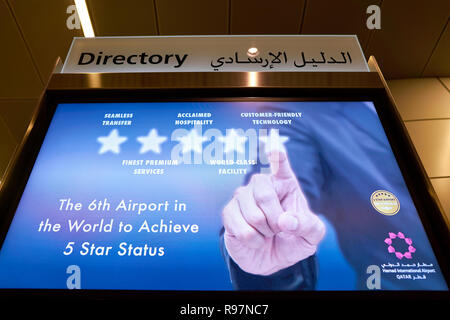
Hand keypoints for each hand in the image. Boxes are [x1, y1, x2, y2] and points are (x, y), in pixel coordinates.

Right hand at [222, 151, 325, 275]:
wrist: (272, 259)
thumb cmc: (293, 240)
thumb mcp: (311, 236)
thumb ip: (306, 226)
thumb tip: (286, 221)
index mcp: (284, 182)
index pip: (280, 165)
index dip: (277, 156)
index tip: (274, 148)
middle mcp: (261, 184)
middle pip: (264, 195)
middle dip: (276, 220)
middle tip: (279, 229)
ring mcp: (242, 197)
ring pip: (254, 216)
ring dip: (265, 233)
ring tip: (267, 234)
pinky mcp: (228, 212)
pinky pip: (242, 229)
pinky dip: (253, 241)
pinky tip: (255, 239)